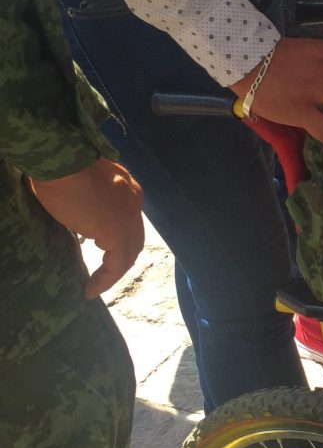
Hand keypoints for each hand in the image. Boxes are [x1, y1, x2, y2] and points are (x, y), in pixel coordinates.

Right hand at [29, 158, 143, 298]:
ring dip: (113, 272)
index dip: (118, 238)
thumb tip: (79, 213)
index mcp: (127, 188)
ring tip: (96, 285)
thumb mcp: (82, 182)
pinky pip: (117, 265)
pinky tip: (91, 289)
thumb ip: (89, 198)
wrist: (63, 158)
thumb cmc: (62, 165)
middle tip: (103, 273)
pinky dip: (106, 280)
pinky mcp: (117, 232)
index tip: (98, 248)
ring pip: (129, 254)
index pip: (129, 221)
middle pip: (134, 239)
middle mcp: (134, 203)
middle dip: (120, 258)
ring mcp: (128, 218)